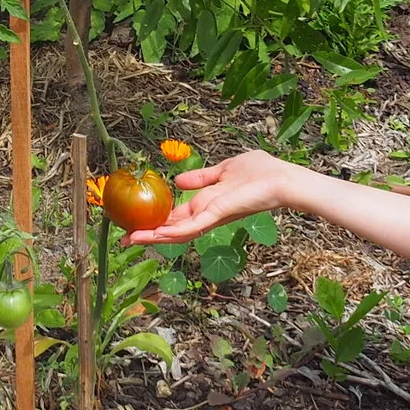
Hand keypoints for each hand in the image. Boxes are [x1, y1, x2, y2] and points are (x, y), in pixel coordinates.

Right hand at [131, 149, 299, 244]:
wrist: (284, 180)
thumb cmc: (261, 173)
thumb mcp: (223, 170)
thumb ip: (201, 178)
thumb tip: (177, 183)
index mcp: (207, 202)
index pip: (177, 215)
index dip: (156, 221)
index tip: (135, 224)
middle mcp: (207, 214)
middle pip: (174, 228)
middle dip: (150, 234)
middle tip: (125, 239)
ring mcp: (213, 216)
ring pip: (179, 231)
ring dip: (156, 236)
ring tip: (133, 240)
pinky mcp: (219, 214)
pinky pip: (194, 226)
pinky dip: (175, 231)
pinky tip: (157, 234)